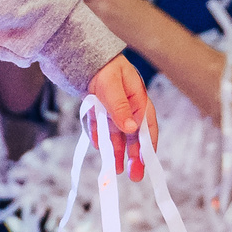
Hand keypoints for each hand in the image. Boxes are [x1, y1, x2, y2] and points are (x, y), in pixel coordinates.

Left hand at [87, 54, 157, 181]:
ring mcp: (113, 110)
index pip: (147, 127)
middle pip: (134, 136)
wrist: (83, 56)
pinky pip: (101, 128)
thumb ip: (120, 108)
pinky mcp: (100, 110)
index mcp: (139, 101)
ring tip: (115, 170)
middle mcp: (128, 108)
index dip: (148, 146)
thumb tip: (132, 129)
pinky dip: (100, 138)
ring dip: (117, 152)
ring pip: (117, 136)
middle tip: (135, 176)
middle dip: (134, 156)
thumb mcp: (113, 87)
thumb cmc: (104, 68)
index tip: (147, 162)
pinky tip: (99, 147)